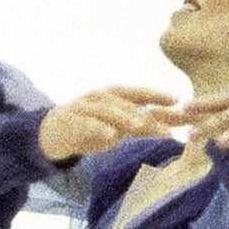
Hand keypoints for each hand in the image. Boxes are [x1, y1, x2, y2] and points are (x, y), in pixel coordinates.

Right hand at [37, 85, 188, 163]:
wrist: (51, 135)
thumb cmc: (89, 128)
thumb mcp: (115, 126)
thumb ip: (138, 125)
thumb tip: (170, 125)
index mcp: (112, 96)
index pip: (137, 93)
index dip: (156, 94)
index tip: (177, 99)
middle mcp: (99, 98)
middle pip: (126, 104)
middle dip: (146, 114)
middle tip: (165, 127)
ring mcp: (84, 108)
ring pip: (107, 111)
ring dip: (125, 117)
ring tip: (141, 126)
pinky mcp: (70, 122)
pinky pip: (86, 124)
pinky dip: (98, 128)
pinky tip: (110, 135)